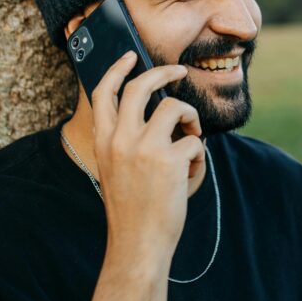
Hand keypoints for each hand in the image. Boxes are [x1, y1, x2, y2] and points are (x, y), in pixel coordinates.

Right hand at [91, 51, 205, 267]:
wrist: (138, 243)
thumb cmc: (132, 208)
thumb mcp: (115, 168)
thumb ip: (127, 139)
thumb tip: (159, 109)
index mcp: (103, 140)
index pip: (104, 92)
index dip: (117, 69)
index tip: (131, 57)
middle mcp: (120, 138)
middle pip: (141, 86)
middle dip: (164, 72)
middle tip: (180, 72)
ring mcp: (145, 147)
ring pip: (174, 107)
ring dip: (190, 117)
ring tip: (192, 136)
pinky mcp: (170, 159)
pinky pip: (195, 141)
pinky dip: (198, 156)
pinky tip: (190, 176)